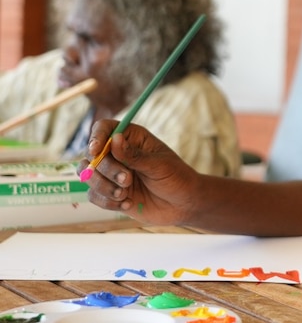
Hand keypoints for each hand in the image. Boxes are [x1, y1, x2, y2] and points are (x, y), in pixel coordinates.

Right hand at [81, 119, 199, 224]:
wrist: (183, 204)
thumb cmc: (176, 178)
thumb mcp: (158, 165)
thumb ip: (134, 155)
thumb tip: (113, 139)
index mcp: (131, 138)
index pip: (104, 128)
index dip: (96, 137)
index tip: (96, 150)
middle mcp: (117, 153)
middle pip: (92, 154)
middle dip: (106, 169)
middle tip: (128, 180)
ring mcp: (112, 174)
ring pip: (88, 175)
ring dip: (103, 187)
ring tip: (125, 194)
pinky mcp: (110, 192)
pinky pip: (93, 196)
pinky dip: (107, 201)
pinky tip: (128, 203)